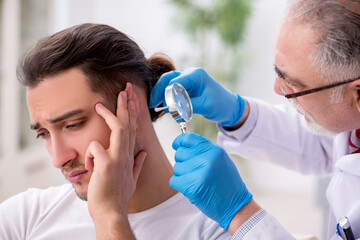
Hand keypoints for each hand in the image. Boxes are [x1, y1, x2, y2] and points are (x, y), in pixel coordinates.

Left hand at [85, 83, 145, 238]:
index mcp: (130, 156)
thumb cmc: (117, 195)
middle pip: (128, 124)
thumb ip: (138, 164)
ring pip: (118, 129)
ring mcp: (118, 158)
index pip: (133, 129)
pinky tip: (89, 164)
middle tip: (124, 89)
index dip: (133, 113)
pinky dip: (89, 153)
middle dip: (126, 105)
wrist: (111, 211)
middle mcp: (126, 154)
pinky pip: (95, 147)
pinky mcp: (107, 164)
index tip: (131, 99)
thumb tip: (144, 153)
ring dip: (111, 114)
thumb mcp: (131, 179)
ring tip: (100, 105)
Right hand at [149, 67, 244, 126]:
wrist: (230, 107)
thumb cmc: (221, 105)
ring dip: (161, 93)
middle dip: (159, 91)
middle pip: (168, 78)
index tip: (160, 106)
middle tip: (151, 103)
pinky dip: (166, 96)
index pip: (175, 82)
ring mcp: (188, 79)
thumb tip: (171, 106)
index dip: (166, 93)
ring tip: (154, 105)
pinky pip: (172, 88)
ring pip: (168, 82)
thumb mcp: (205, 106)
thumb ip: (188, 105)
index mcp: (196, 75)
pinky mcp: (186, 86)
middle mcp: (190, 74)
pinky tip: (161, 106)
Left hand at [169, 132, 251, 229]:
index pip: (188, 138)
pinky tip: (192, 188)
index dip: (179, 142)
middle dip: (183, 163)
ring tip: (197, 181)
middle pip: (180, 153)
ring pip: (176, 168)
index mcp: (214, 150)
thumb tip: (182, 144)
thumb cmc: (226, 182)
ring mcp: (201, 173)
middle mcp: (208, 159)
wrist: (236, 205)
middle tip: (194, 172)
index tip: (176, 146)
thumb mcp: (220, 159)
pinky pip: (174, 181)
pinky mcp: (194, 188)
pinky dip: (179, 185)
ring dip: (182, 175)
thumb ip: (203, 150)